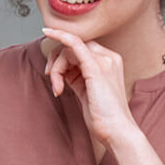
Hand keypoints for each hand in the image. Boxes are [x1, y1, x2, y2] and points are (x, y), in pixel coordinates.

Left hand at [41, 27, 138, 147]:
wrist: (116, 131)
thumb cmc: (102, 116)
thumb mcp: (86, 91)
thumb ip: (76, 77)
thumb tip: (59, 69)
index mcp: (109, 62)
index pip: (80, 48)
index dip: (61, 58)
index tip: (51, 73)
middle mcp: (109, 57)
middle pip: (74, 45)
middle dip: (56, 61)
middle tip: (52, 81)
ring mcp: (104, 61)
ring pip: (69, 49)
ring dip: (56, 68)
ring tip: (58, 89)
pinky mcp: (96, 67)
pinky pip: (74, 43)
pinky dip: (59, 36)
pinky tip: (48, 33)